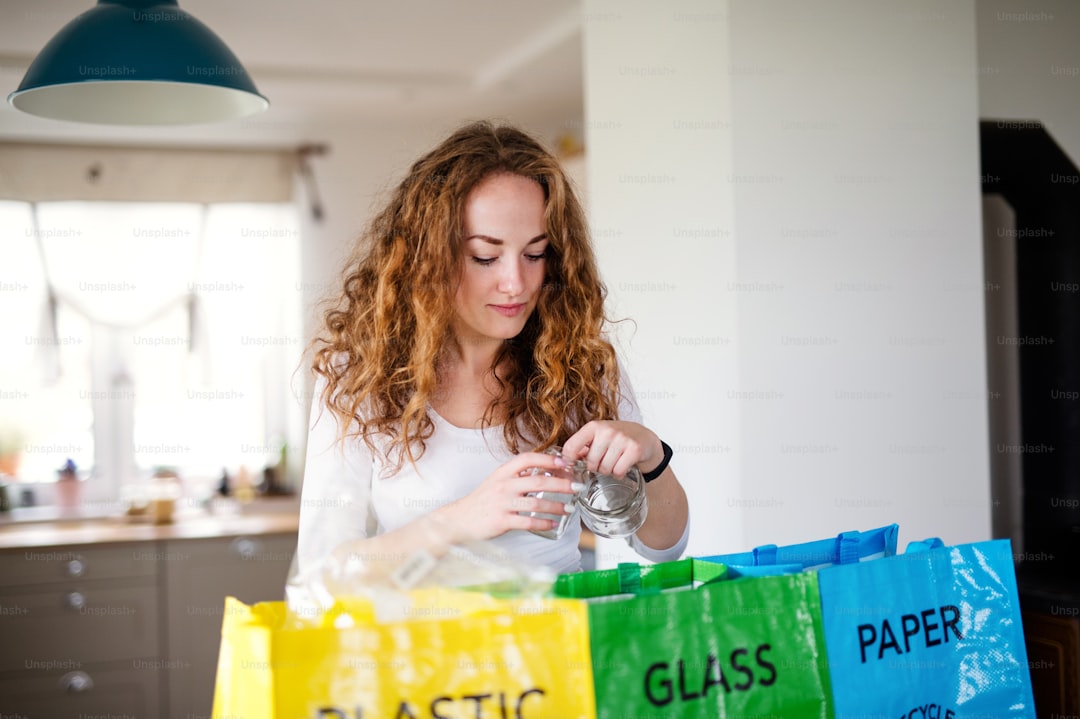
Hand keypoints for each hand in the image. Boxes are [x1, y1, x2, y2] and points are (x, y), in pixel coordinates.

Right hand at [435, 451, 582, 542]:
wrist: (459, 520)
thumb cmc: (482, 501)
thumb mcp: (497, 481)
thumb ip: (516, 476)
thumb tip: (544, 473)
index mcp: (503, 472)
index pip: (527, 459)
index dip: (547, 459)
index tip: (564, 463)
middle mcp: (503, 485)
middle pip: (537, 482)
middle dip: (561, 484)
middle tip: (577, 487)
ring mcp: (502, 503)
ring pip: (535, 503)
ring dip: (556, 506)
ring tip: (569, 508)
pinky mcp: (501, 521)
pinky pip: (527, 522)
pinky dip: (543, 523)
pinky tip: (553, 524)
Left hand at [562, 420, 661, 477]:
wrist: (643, 437)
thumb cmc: (616, 438)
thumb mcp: (597, 437)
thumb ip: (581, 447)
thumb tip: (564, 462)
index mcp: (593, 427)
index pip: (572, 446)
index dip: (568, 460)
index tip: (570, 466)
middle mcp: (607, 431)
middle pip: (591, 462)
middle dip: (595, 467)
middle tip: (602, 462)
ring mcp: (621, 439)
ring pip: (605, 468)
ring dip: (608, 471)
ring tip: (613, 462)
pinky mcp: (634, 449)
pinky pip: (618, 471)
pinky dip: (619, 473)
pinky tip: (621, 466)